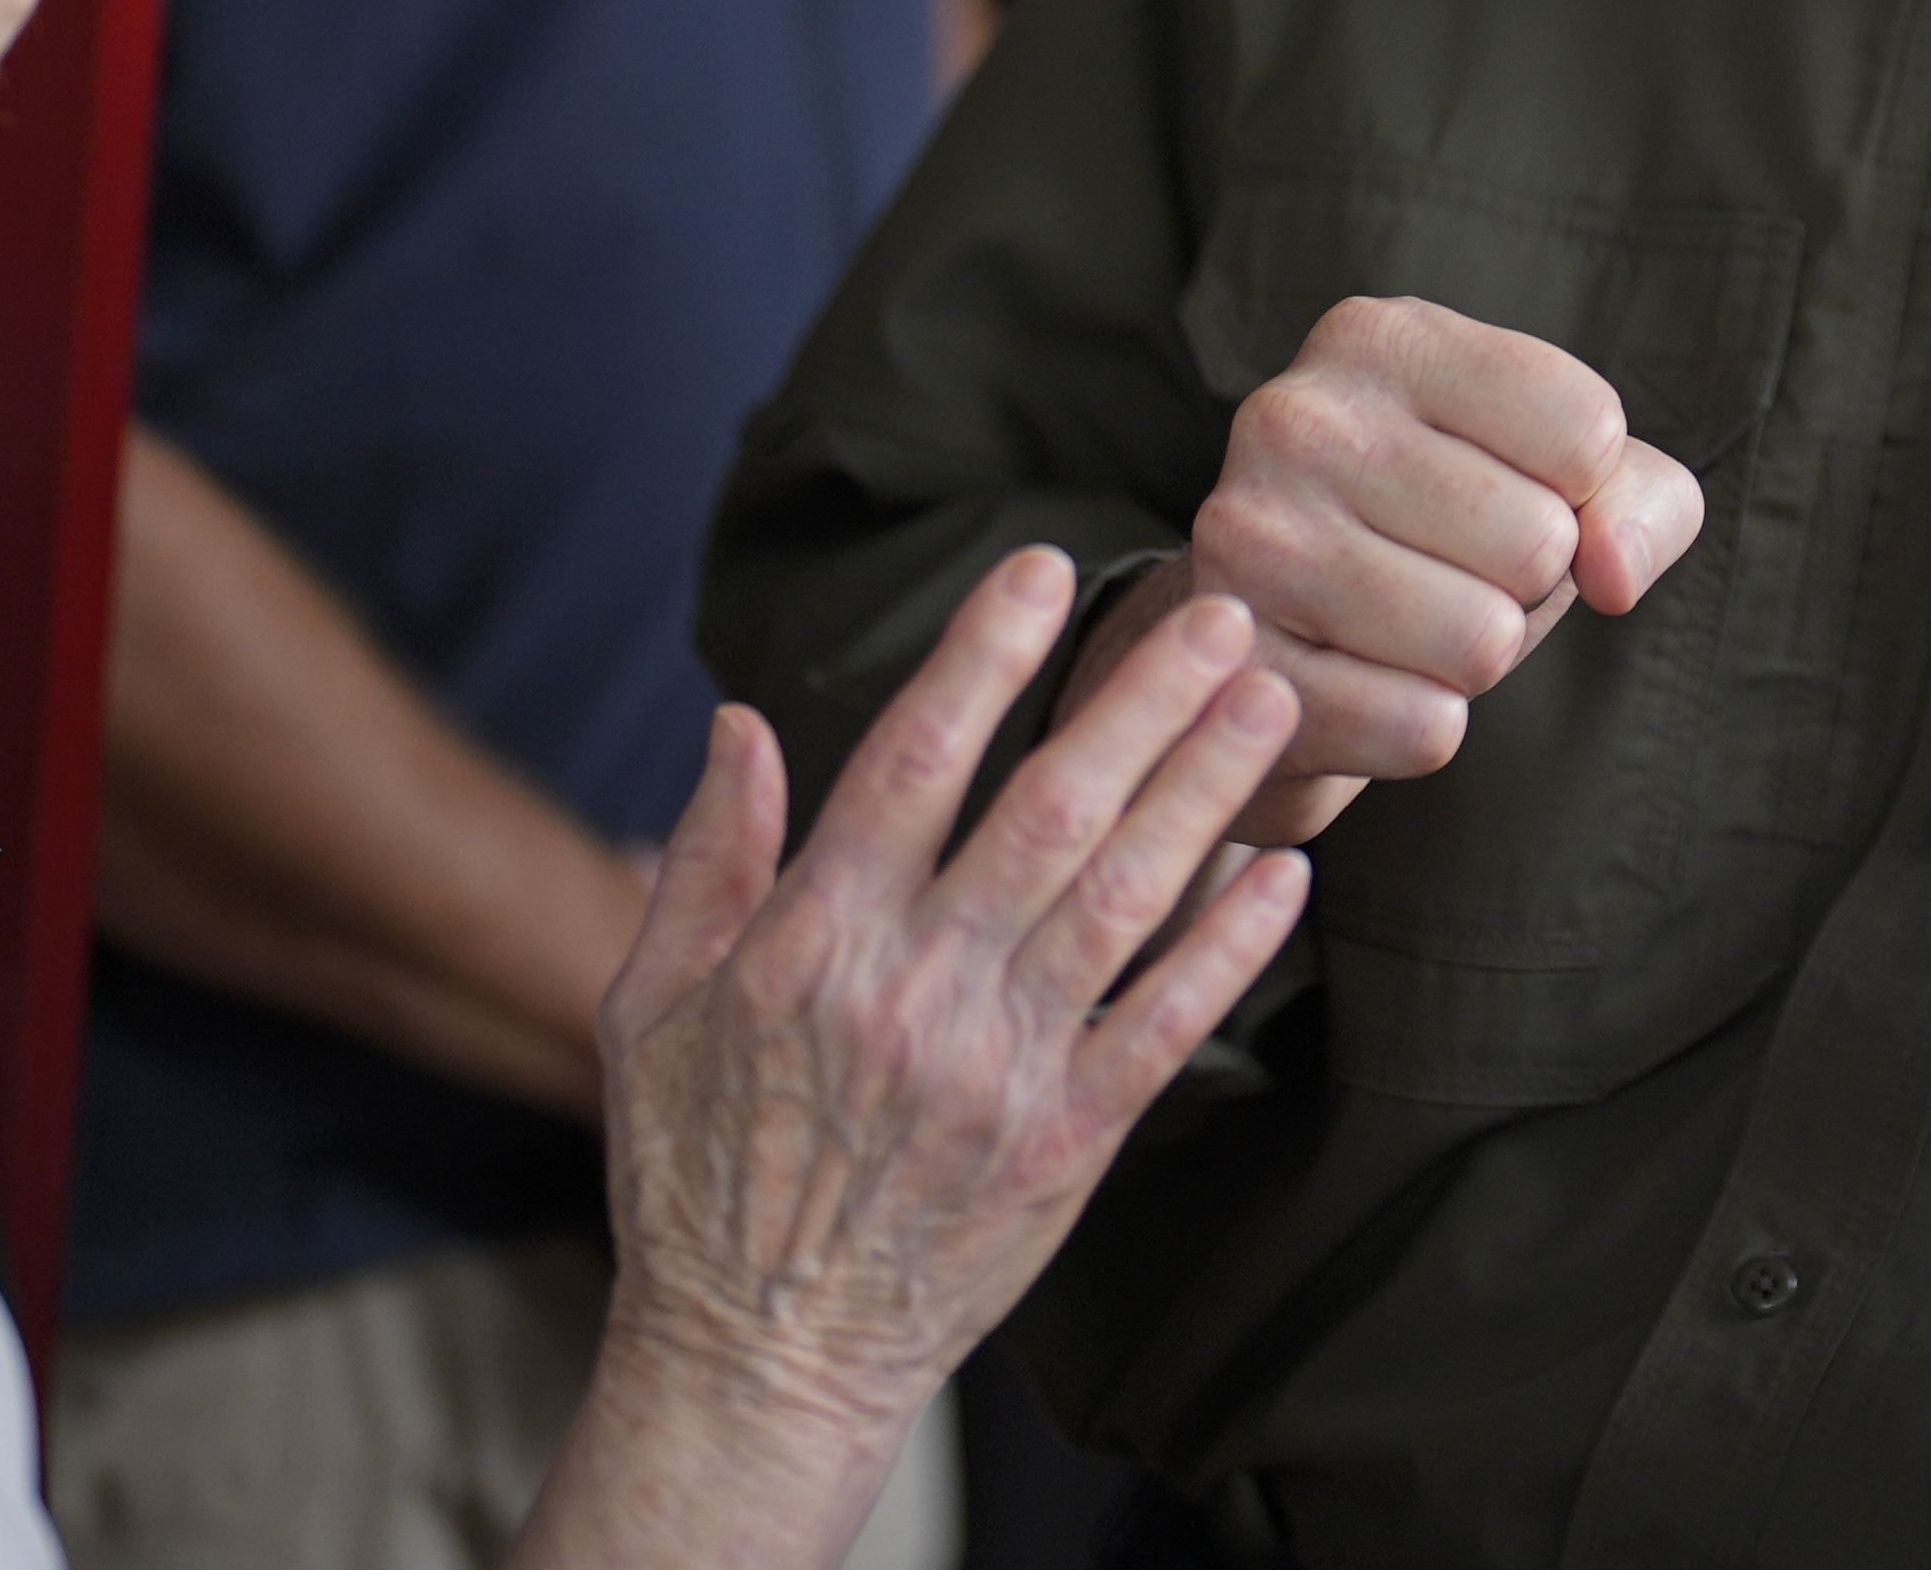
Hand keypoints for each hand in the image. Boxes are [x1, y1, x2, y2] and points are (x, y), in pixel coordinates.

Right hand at [595, 546, 1308, 1444]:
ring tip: (1268, 698)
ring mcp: (997, 1069)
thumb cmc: (695, 1175)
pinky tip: (1280, 868)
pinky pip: (1164, 1026)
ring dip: (1203, 789)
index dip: (983, 656)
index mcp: (811, 941)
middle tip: (1220, 610)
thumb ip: (707, 861)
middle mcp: (913, 991)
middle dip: (1140, 701)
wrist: (758, 1360)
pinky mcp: (1064, 1144)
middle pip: (1046, 812)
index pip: (910, 762)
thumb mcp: (650, 1010)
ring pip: (1121, 900)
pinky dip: (1226, 945)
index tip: (1047, 568)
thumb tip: (738, 722)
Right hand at [1096, 295, 1703, 843]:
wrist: (1281, 638)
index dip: (1580, 492)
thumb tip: (1613, 571)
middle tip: (1453, 571)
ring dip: (1477, 659)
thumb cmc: (1448, 533)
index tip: (1512, 491)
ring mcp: (1250, 541)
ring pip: (1483, 643)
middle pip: (1539, 544)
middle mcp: (1296, 417)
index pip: (1588, 431)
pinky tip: (1370, 687)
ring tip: (1411, 624)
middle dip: (1526, 583)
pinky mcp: (1243, 664)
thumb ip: (1642, 500)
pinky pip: (1420, 729)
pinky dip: (1424, 727)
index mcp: (1378, 337)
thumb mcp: (1562, 476)